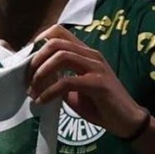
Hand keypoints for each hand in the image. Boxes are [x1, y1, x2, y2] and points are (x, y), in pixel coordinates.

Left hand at [28, 25, 148, 138]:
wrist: (127, 121)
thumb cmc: (101, 105)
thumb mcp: (74, 90)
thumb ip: (59, 79)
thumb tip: (36, 78)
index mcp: (85, 53)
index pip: (59, 32)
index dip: (39, 41)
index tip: (27, 60)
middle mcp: (91, 55)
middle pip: (55, 42)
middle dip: (36, 59)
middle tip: (27, 78)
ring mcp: (96, 67)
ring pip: (61, 56)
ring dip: (41, 73)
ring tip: (33, 90)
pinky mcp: (98, 83)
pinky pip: (67, 81)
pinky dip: (50, 91)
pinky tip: (43, 102)